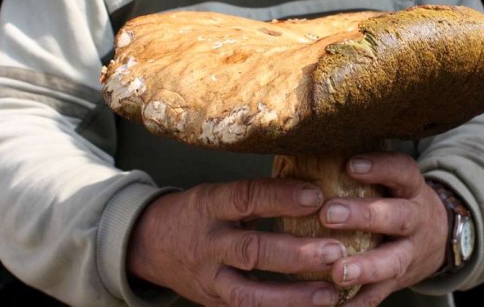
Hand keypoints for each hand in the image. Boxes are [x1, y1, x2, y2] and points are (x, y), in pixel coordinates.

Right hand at [127, 178, 344, 305]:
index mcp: (209, 206)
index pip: (246, 198)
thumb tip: (310, 188)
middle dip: (296, 254)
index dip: (280, 197)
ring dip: (293, 295)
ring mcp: (209, 279)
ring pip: (250, 292)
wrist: (149, 244)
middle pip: (252, 250)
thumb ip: (254, 196)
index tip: (316, 197)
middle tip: (335, 251)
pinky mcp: (213, 303)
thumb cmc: (197, 213)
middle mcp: (208, 244)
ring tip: (329, 292)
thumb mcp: (217, 195)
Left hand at [318, 152, 448, 305]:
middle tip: (329, 215)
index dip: (379, 167)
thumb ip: (360, 166)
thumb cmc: (397, 198)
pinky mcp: (399, 282)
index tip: (350, 164)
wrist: (441, 237)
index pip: (402, 171)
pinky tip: (334, 306)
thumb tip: (305, 144)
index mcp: (411, 188)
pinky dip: (357, 303)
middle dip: (364, 216)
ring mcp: (410, 254)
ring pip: (392, 262)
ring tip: (337, 272)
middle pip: (397, 217)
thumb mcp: (393, 179)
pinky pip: (379, 295)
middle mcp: (416, 220)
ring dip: (364, 268)